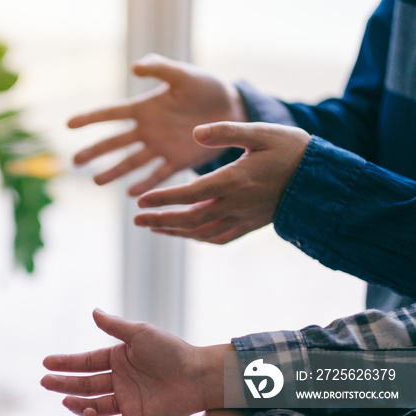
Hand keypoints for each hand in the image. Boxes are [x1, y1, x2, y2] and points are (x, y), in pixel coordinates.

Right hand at [41, 309, 228, 415]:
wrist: (197, 375)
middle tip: (44, 382)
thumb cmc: (171, 350)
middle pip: (85, 384)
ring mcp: (126, 401)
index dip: (66, 363)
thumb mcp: (140, 333)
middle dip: (64, 384)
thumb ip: (115, 326)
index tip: (46, 362)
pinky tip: (88, 413)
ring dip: (77, 404)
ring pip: (94, 405)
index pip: (86, 362)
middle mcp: (119, 380)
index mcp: (118, 358)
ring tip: (65, 400)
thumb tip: (93, 311)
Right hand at [69, 53, 245, 195]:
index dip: (90, 118)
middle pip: (115, 143)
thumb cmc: (205, 88)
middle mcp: (147, 130)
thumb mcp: (183, 75)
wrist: (232, 109)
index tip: (69, 124)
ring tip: (97, 182)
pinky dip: (146, 185)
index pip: (111, 114)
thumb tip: (134, 67)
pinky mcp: (177, 162)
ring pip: (131, 162)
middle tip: (75, 161)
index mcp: (144, 108)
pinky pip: (158, 175)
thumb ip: (160, 68)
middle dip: (95, 152)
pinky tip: (132, 195)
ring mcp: (160, 148)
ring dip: (114, 172)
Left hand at [136, 122, 310, 243]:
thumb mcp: (260, 132)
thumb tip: (195, 133)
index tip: (141, 202)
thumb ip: (226, 132)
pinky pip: (220, 238)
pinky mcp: (252, 225)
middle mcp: (236, 205)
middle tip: (136, 220)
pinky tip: (187, 235)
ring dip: (175, 232)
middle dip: (161, 220)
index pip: (190, 195)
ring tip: (154, 228)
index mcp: (234, 181)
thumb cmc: (292, 150)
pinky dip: (199, 239)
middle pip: (190, 219)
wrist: (323, 180)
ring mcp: (244, 218)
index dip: (164, 199)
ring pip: (202, 232)